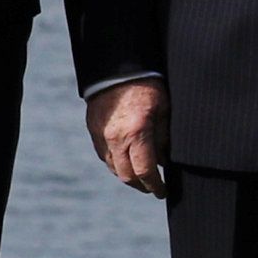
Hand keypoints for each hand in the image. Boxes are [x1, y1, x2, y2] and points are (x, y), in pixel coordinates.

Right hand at [87, 80, 168, 197]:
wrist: (117, 66)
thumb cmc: (147, 85)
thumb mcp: (164, 110)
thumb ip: (163, 138)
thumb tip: (164, 161)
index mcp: (136, 133)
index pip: (145, 172)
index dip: (155, 186)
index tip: (162, 191)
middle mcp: (115, 138)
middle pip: (127, 176)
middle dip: (141, 186)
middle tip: (152, 187)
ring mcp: (101, 135)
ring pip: (113, 168)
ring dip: (127, 176)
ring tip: (140, 176)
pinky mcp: (93, 130)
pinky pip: (104, 155)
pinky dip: (116, 163)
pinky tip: (126, 160)